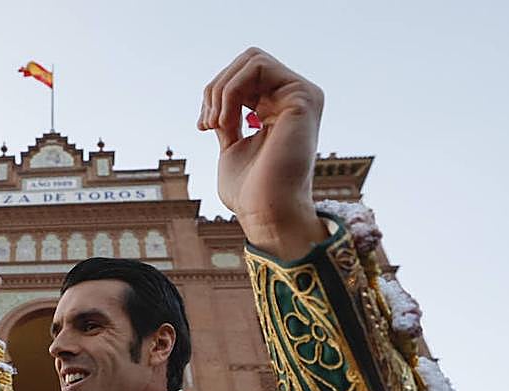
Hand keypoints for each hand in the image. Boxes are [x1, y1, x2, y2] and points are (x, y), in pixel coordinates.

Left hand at [199, 47, 327, 259]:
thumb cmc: (250, 192)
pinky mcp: (303, 97)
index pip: (244, 76)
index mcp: (280, 109)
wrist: (266, 213)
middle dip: (217, 88)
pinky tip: (226, 122)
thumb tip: (217, 98)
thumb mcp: (232, 146)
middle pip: (246, 61)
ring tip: (216, 124)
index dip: (216, 94)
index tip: (204, 127)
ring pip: (251, 59)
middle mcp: (295, 98)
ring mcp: (302, 95)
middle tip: (208, 124)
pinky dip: (231, 90)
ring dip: (222, 89)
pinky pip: (258, 68)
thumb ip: (230, 120)